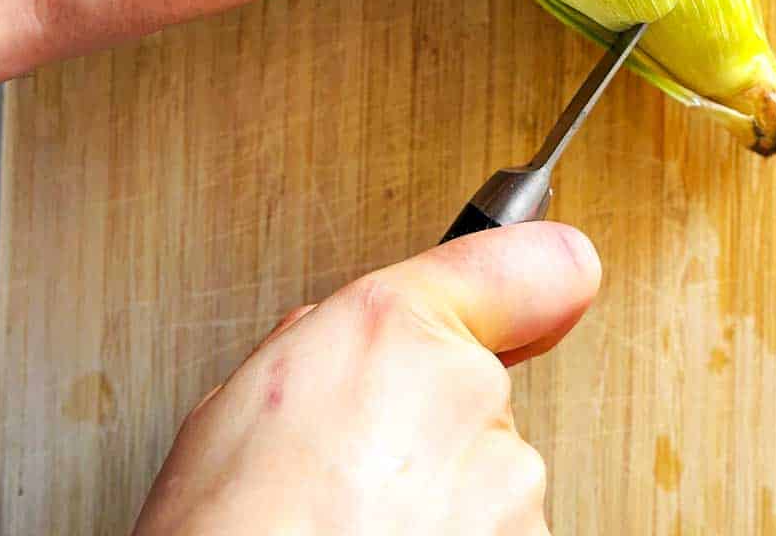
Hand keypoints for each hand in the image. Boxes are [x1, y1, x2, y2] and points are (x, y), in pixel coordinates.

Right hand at [133, 221, 600, 534]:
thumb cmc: (230, 533)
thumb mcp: (240, 403)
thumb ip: (324, 348)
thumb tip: (345, 350)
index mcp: (394, 329)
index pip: (535, 266)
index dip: (536, 282)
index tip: (544, 292)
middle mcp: (467, 394)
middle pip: (481, 394)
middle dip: (431, 427)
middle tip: (356, 472)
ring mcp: (508, 491)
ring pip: (492, 482)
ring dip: (445, 506)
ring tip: (356, 529)